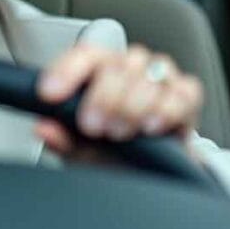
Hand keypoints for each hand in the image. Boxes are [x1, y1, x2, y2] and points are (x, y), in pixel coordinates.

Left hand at [34, 38, 202, 161]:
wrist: (148, 172)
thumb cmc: (112, 152)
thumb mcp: (82, 150)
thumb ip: (63, 139)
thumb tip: (43, 129)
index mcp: (99, 71)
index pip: (84, 56)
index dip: (65, 71)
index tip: (49, 93)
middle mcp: (129, 67)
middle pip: (118, 64)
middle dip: (103, 97)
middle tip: (93, 126)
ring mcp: (160, 77)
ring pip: (149, 73)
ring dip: (133, 104)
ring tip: (121, 131)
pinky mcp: (186, 95)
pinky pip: (184, 91)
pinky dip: (168, 108)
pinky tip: (152, 125)